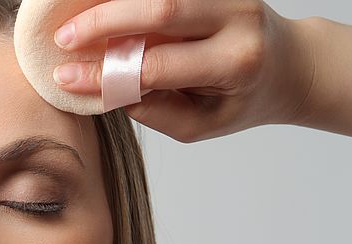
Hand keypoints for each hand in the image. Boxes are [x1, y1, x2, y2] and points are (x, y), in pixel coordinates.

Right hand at [51, 0, 351, 140]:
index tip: (65, 78)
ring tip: (78, 18)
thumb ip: (155, 110)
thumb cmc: (238, 101)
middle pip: (160, 10)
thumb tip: (105, 84)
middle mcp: (239, 18)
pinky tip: (104, 6)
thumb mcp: (200, 124)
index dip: (106, 73)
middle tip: (63, 38)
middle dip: (103, 22)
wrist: (288, 65)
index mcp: (234, 64)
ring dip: (114, 3)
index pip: (157, 66)